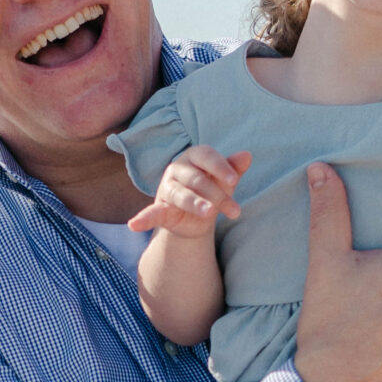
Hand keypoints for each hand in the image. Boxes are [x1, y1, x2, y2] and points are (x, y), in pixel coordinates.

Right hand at [126, 145, 251, 237]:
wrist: (198, 219)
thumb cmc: (212, 191)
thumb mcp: (225, 181)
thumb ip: (234, 168)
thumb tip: (247, 155)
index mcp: (194, 157)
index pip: (206, 155)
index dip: (219, 166)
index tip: (234, 179)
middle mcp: (177, 168)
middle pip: (197, 179)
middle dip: (217, 194)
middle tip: (235, 211)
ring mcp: (167, 188)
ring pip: (181, 195)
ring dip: (195, 204)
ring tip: (209, 213)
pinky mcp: (160, 208)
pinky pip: (151, 212)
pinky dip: (143, 219)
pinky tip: (134, 225)